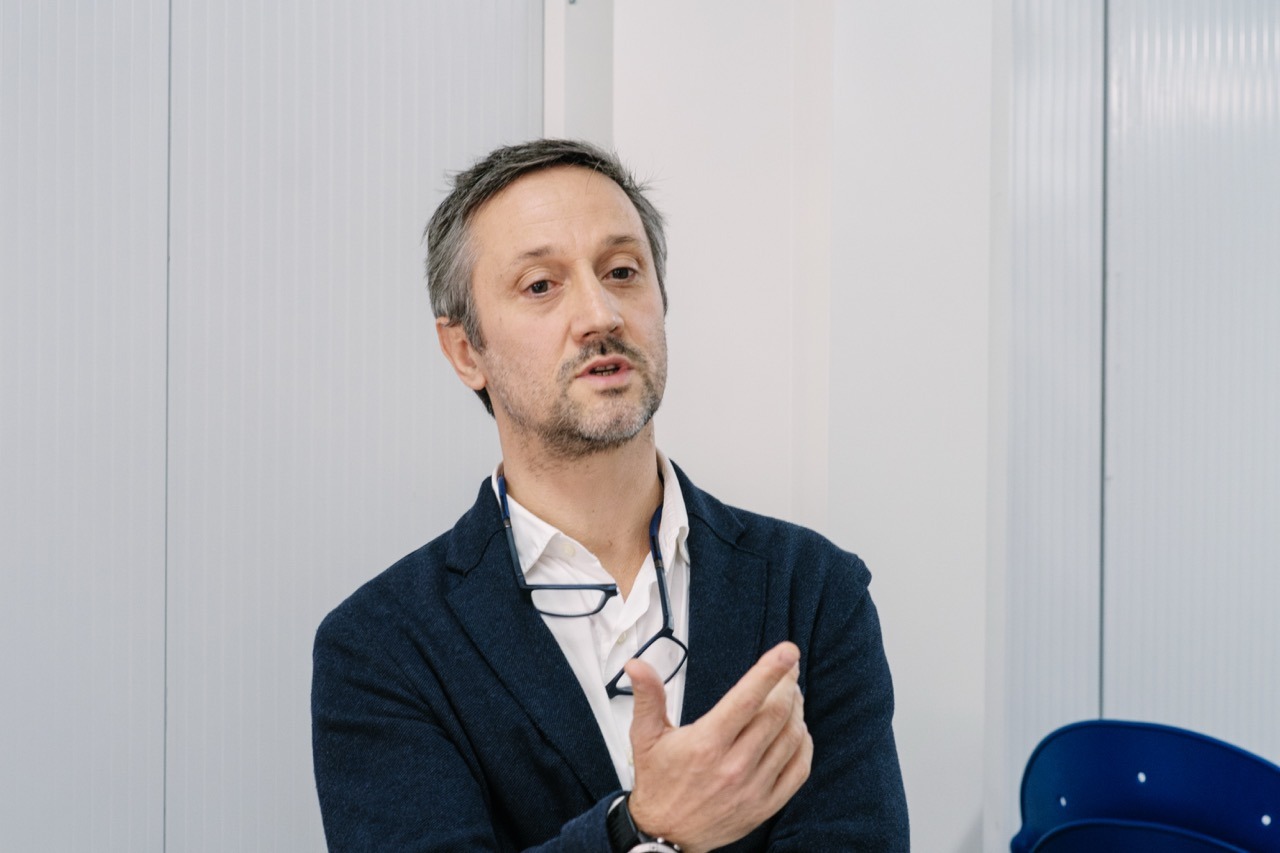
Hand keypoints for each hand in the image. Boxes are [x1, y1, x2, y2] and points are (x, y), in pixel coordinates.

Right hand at [625, 642, 812, 852]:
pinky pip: (799, 769)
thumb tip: (637, 665)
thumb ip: (647, 696)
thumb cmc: (658, 782)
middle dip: (787, 684)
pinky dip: (803, 744)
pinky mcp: (766, 805)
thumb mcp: (645, 736)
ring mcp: (753, 788)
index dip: (770, 671)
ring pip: (791, 737)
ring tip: (789, 696)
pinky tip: (796, 730)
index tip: (786, 652)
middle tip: (787, 669)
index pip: (747, 699)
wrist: (665, 834)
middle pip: (776, 714)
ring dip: (796, 710)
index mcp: (706, 744)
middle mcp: (734, 766)